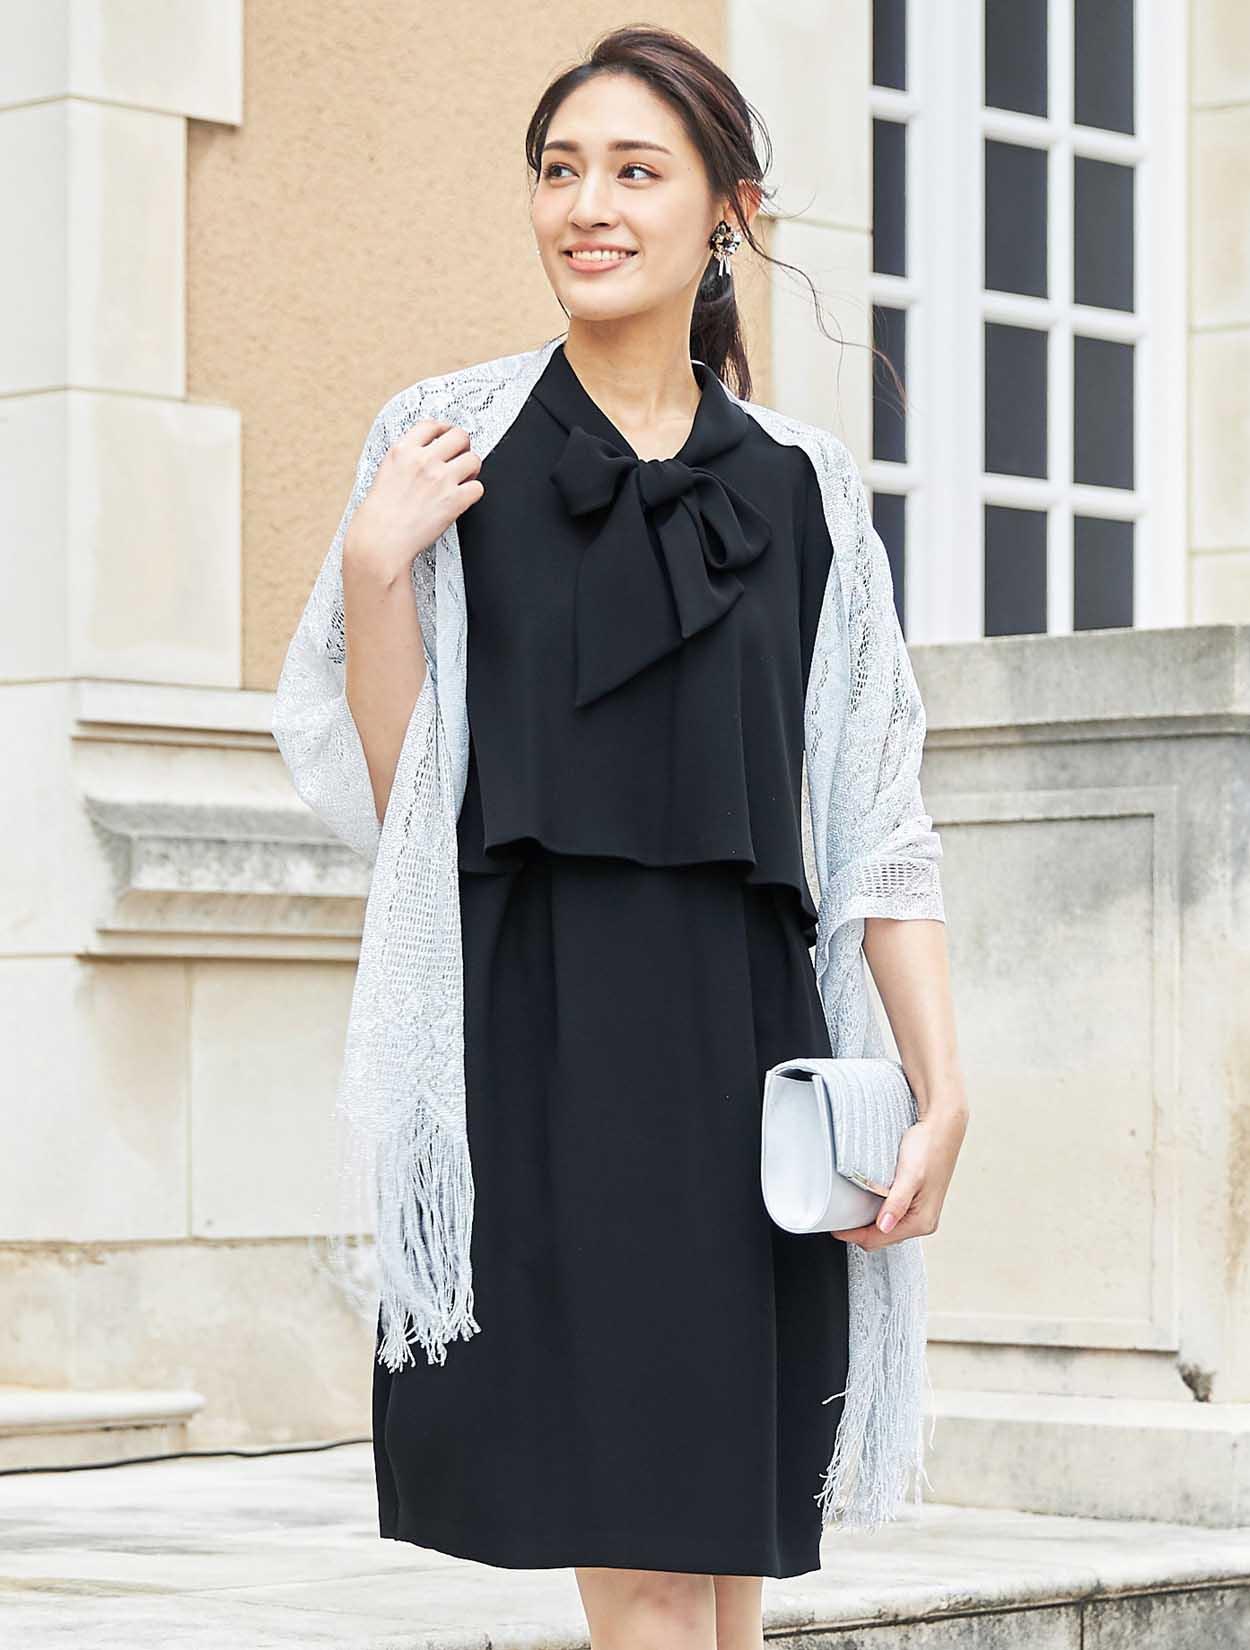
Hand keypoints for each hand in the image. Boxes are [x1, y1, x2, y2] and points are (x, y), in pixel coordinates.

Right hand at [343, 418, 483, 583]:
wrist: (380, 541)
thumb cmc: (379, 516)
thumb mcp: (385, 474)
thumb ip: (406, 460)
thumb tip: (423, 456)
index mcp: (402, 451)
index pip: (431, 425)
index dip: (444, 430)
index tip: (446, 437)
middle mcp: (423, 460)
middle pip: (459, 436)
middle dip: (463, 446)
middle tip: (460, 458)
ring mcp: (440, 479)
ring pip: (474, 459)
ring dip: (471, 469)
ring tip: (463, 479)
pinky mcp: (454, 500)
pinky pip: (478, 487)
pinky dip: (473, 493)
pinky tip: (462, 498)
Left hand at [830, 1107, 968, 1250]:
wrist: (942, 1129)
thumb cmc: (929, 1148)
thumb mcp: (910, 1175)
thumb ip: (896, 1204)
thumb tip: (884, 1226)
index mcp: (922, 1221)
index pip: (879, 1239)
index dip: (854, 1236)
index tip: (836, 1228)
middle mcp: (924, 1222)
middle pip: (883, 1238)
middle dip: (860, 1233)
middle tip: (840, 1220)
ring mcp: (922, 1213)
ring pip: (888, 1229)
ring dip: (870, 1224)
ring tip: (852, 1212)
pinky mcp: (918, 1203)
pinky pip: (894, 1218)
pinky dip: (879, 1215)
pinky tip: (870, 1203)